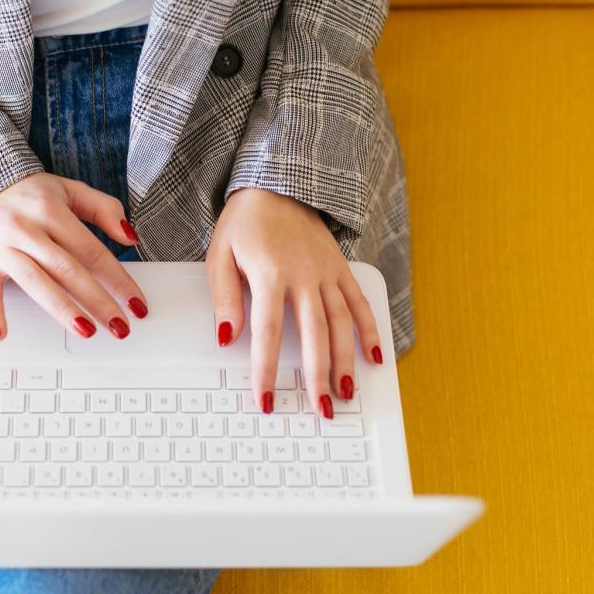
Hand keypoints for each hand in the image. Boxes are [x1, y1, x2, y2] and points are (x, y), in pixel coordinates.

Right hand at [0, 173, 147, 340]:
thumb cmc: (24, 194)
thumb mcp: (67, 189)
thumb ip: (103, 209)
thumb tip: (130, 237)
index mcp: (50, 210)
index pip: (92, 251)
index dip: (118, 279)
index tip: (135, 303)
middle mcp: (25, 228)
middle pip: (68, 270)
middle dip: (98, 301)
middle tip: (119, 327)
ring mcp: (1, 246)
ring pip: (35, 282)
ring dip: (62, 309)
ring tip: (85, 331)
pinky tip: (1, 334)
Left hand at [206, 188, 382, 418]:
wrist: (278, 184)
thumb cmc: (245, 222)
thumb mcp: (220, 254)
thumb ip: (224, 297)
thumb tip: (227, 338)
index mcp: (270, 273)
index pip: (267, 332)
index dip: (266, 370)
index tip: (265, 399)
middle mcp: (304, 275)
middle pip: (314, 335)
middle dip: (317, 377)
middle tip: (320, 409)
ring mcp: (326, 272)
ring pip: (341, 324)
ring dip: (346, 362)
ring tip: (346, 393)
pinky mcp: (340, 268)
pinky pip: (359, 302)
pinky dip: (369, 330)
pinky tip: (373, 357)